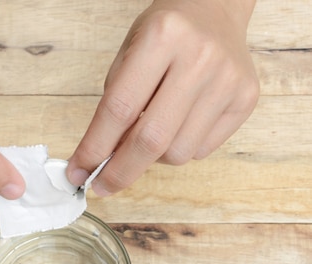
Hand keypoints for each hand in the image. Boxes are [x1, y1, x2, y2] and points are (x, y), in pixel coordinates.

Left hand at [67, 0, 259, 195]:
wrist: (214, 10)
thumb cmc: (163, 34)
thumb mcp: (127, 54)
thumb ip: (115, 104)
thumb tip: (102, 161)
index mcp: (161, 37)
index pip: (119, 109)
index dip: (94, 148)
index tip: (78, 172)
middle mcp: (199, 58)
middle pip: (151, 139)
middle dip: (120, 171)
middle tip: (101, 186)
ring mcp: (227, 80)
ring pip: (178, 152)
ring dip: (152, 157)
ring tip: (148, 133)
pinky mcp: (246, 99)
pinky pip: (201, 150)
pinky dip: (179, 148)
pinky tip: (177, 124)